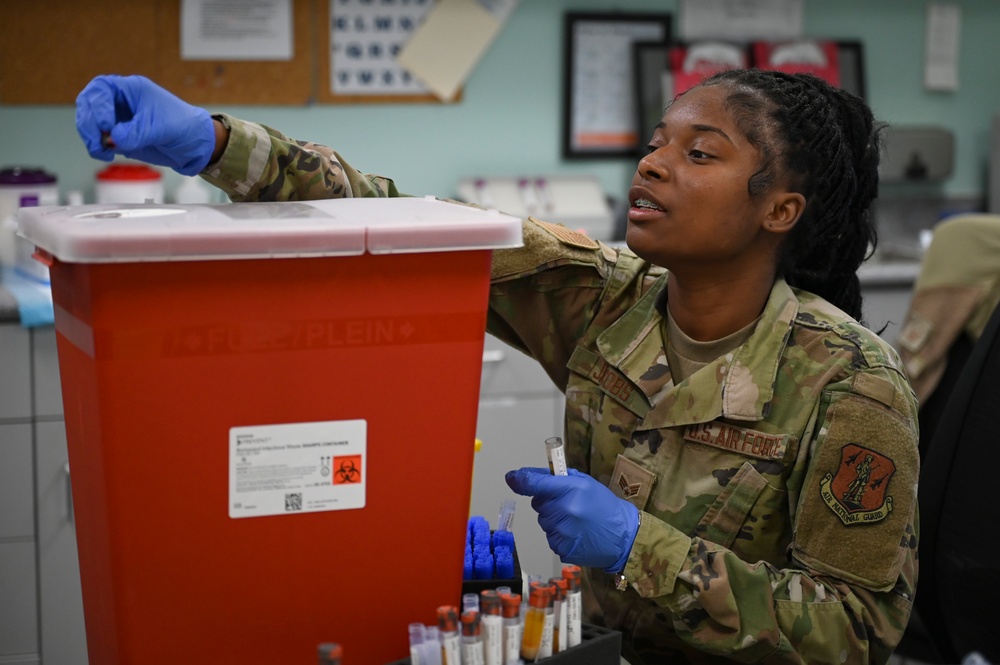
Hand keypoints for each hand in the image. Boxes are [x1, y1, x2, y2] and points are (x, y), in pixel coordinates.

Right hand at [75, 75, 215, 175]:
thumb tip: (114, 139)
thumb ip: (137, 132)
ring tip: (103, 153)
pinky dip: (97, 146)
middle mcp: (120, 101)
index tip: (108, 126)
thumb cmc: (182, 126)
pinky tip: (107, 154)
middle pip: (89, 104)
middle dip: (88, 123)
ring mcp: (117, 118)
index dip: (98, 106)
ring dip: (90, 137)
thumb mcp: (161, 127)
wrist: (192, 146)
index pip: (101, 89)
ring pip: (89, 122)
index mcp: (130, 89)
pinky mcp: (118, 135)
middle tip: (98, 142)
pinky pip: (98, 138)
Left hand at [505, 467, 638, 571]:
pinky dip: (559, 534)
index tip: (511, 477)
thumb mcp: (585, 483)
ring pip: (543, 520)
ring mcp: (561, 532)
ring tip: (575, 520)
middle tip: (568, 503)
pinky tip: (575, 533)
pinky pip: (550, 536)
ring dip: (553, 518)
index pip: (535, 484)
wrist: (623, 536)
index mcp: (570, 490)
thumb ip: (559, 478)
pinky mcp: (561, 548)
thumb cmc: (604, 506)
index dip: (520, 480)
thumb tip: (532, 475)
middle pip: (537, 503)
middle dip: (547, 501)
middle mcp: (563, 511)